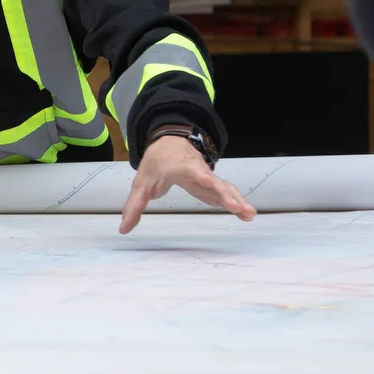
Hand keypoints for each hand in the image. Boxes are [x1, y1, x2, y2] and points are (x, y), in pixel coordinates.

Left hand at [119, 133, 256, 233]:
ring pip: (224, 187)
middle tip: (237, 206)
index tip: (207, 181)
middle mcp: (197, 170)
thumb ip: (134, 207)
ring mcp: (208, 177)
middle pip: (213, 180)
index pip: (190, 170)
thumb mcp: (141, 184)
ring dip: (237, 199)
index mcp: (178, 166)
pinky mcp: (213, 185)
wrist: (170, 145)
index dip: (199, 175)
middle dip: (224, 193)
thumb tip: (123, 229)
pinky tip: (248, 214)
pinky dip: (238, 202)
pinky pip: (227, 193)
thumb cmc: (156, 164)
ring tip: (250, 213)